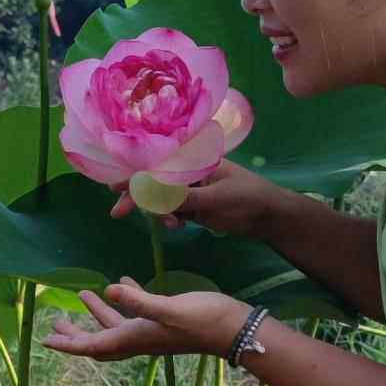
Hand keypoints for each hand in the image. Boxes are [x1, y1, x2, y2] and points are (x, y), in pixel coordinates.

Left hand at [41, 276, 249, 362]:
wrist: (234, 328)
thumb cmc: (203, 319)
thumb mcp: (169, 308)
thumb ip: (138, 300)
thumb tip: (108, 288)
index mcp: (136, 338)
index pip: (94, 345)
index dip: (69, 343)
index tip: (45, 339)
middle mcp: (140, 338)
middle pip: (100, 341)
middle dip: (77, 333)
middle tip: (56, 323)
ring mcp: (153, 330)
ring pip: (117, 325)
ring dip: (98, 313)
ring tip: (83, 295)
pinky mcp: (166, 319)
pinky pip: (137, 312)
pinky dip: (125, 300)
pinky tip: (123, 281)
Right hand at [107, 160, 285, 238]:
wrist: (272, 217)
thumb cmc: (247, 200)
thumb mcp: (213, 199)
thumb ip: (179, 197)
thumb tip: (147, 193)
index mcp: (196, 159)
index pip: (158, 163)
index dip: (134, 173)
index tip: (114, 186)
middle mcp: (190, 170)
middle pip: (155, 180)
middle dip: (138, 196)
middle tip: (118, 213)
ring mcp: (192, 187)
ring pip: (162, 198)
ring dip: (159, 211)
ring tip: (173, 225)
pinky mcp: (196, 204)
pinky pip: (173, 209)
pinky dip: (171, 217)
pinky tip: (178, 226)